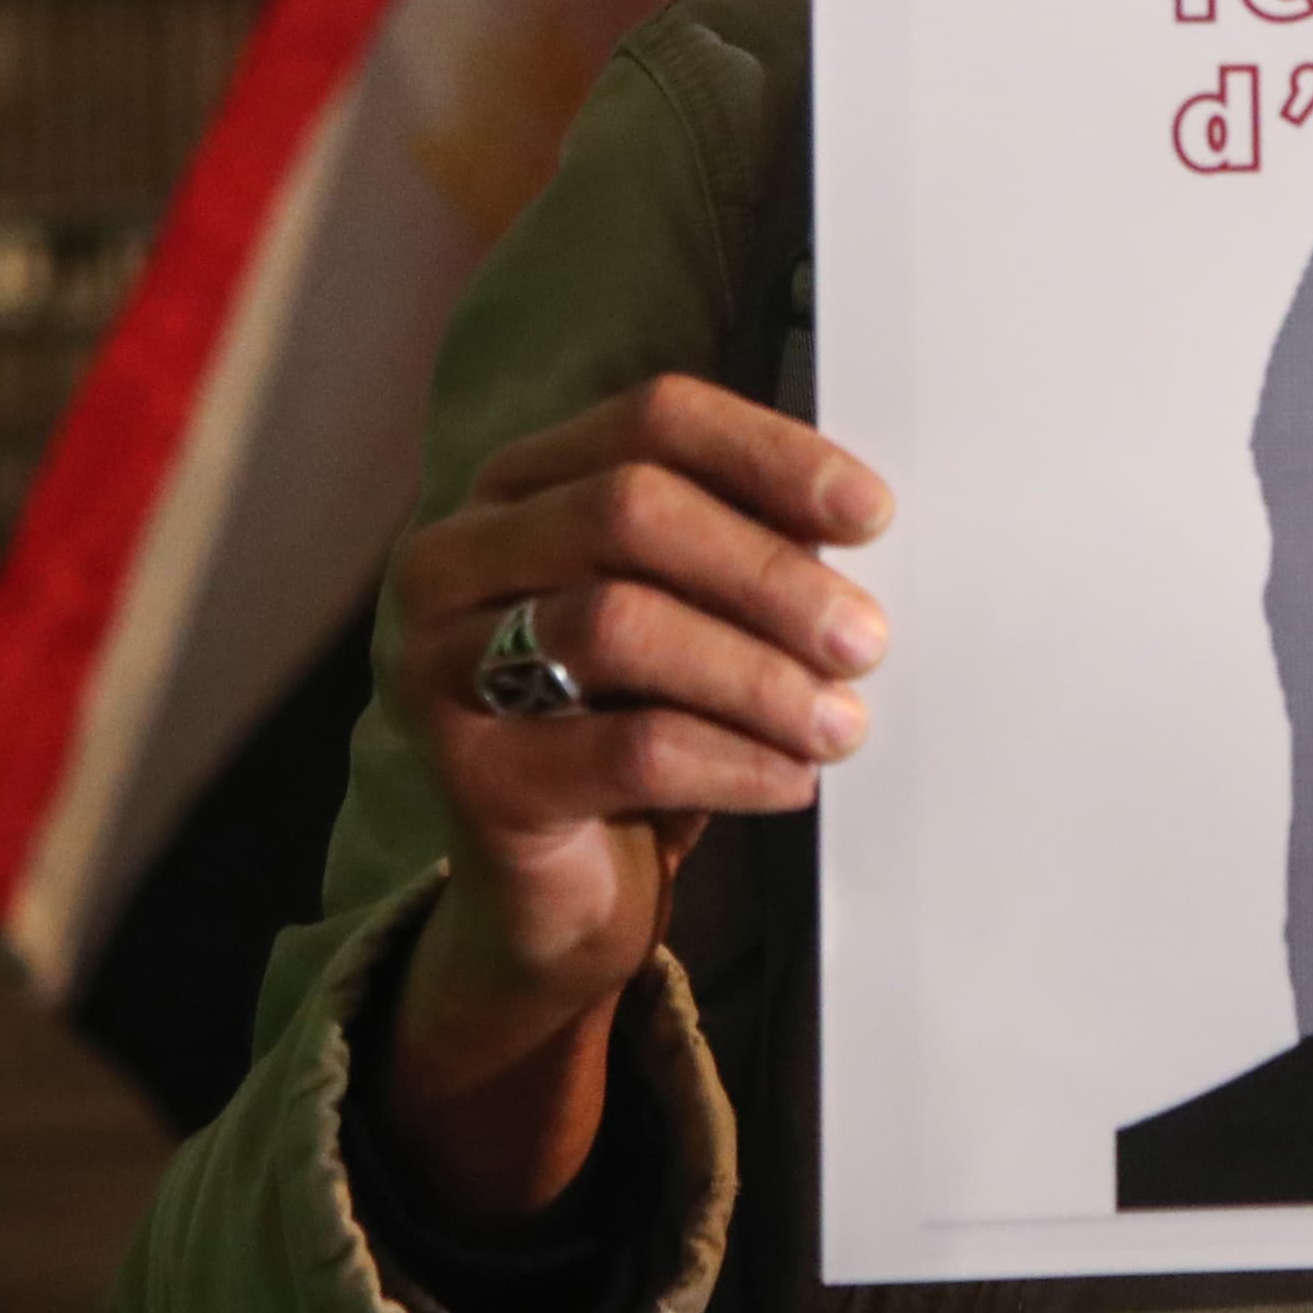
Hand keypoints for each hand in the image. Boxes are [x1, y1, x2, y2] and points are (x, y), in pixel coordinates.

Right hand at [375, 376, 892, 1220]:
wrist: (561, 892)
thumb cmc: (638, 722)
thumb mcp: (695, 617)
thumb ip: (748, 552)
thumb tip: (851, 523)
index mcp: (522, 486)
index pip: (653, 420)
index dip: (768, 454)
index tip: (872, 513)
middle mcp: (458, 557)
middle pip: (628, 510)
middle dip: (767, 573)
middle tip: (865, 637)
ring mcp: (440, 663)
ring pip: (618, 624)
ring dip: (756, 674)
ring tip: (841, 723)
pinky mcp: (469, 775)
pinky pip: (624, 749)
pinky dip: (732, 760)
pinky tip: (792, 779)